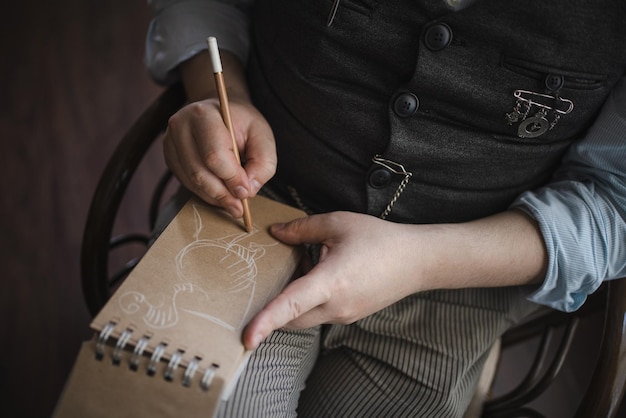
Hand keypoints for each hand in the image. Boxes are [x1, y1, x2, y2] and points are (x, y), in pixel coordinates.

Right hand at [163, 97, 275, 217]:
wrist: (221, 111)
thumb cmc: (242, 124)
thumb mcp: (262, 137)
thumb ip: (262, 163)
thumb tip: (248, 191)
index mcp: (203, 114)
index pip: (214, 155)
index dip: (232, 178)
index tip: (246, 192)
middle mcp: (180, 126)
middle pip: (199, 171)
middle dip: (222, 193)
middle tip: (240, 207)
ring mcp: (171, 142)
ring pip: (192, 181)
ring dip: (214, 197)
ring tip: (233, 204)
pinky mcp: (170, 156)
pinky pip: (186, 183)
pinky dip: (205, 194)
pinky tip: (220, 195)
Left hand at [241, 209, 548, 349]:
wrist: (418, 261)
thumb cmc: (379, 239)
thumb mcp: (338, 223)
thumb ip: (302, 229)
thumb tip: (274, 232)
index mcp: (331, 283)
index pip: (291, 306)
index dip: (266, 321)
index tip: (247, 337)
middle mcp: (336, 307)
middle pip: (291, 318)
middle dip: (274, 307)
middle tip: (266, 280)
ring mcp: (344, 316)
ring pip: (305, 317)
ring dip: (294, 301)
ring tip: (304, 266)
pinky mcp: (350, 316)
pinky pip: (320, 314)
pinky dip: (310, 300)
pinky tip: (319, 273)